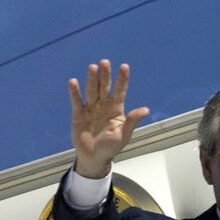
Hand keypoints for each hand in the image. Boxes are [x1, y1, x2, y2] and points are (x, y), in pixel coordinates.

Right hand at [69, 59, 149, 178]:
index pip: (120, 91)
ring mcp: (91, 108)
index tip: (124, 67)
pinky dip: (75, 92)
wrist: (94, 157)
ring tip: (93, 68)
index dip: (122, 79)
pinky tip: (74, 82)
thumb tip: (145, 110)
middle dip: (105, 75)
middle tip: (105, 62)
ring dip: (92, 79)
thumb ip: (132, 121)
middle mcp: (103, 105)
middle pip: (104, 87)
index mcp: (116, 109)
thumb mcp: (124, 135)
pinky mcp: (79, 114)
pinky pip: (77, 101)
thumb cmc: (111, 147)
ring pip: (91, 90)